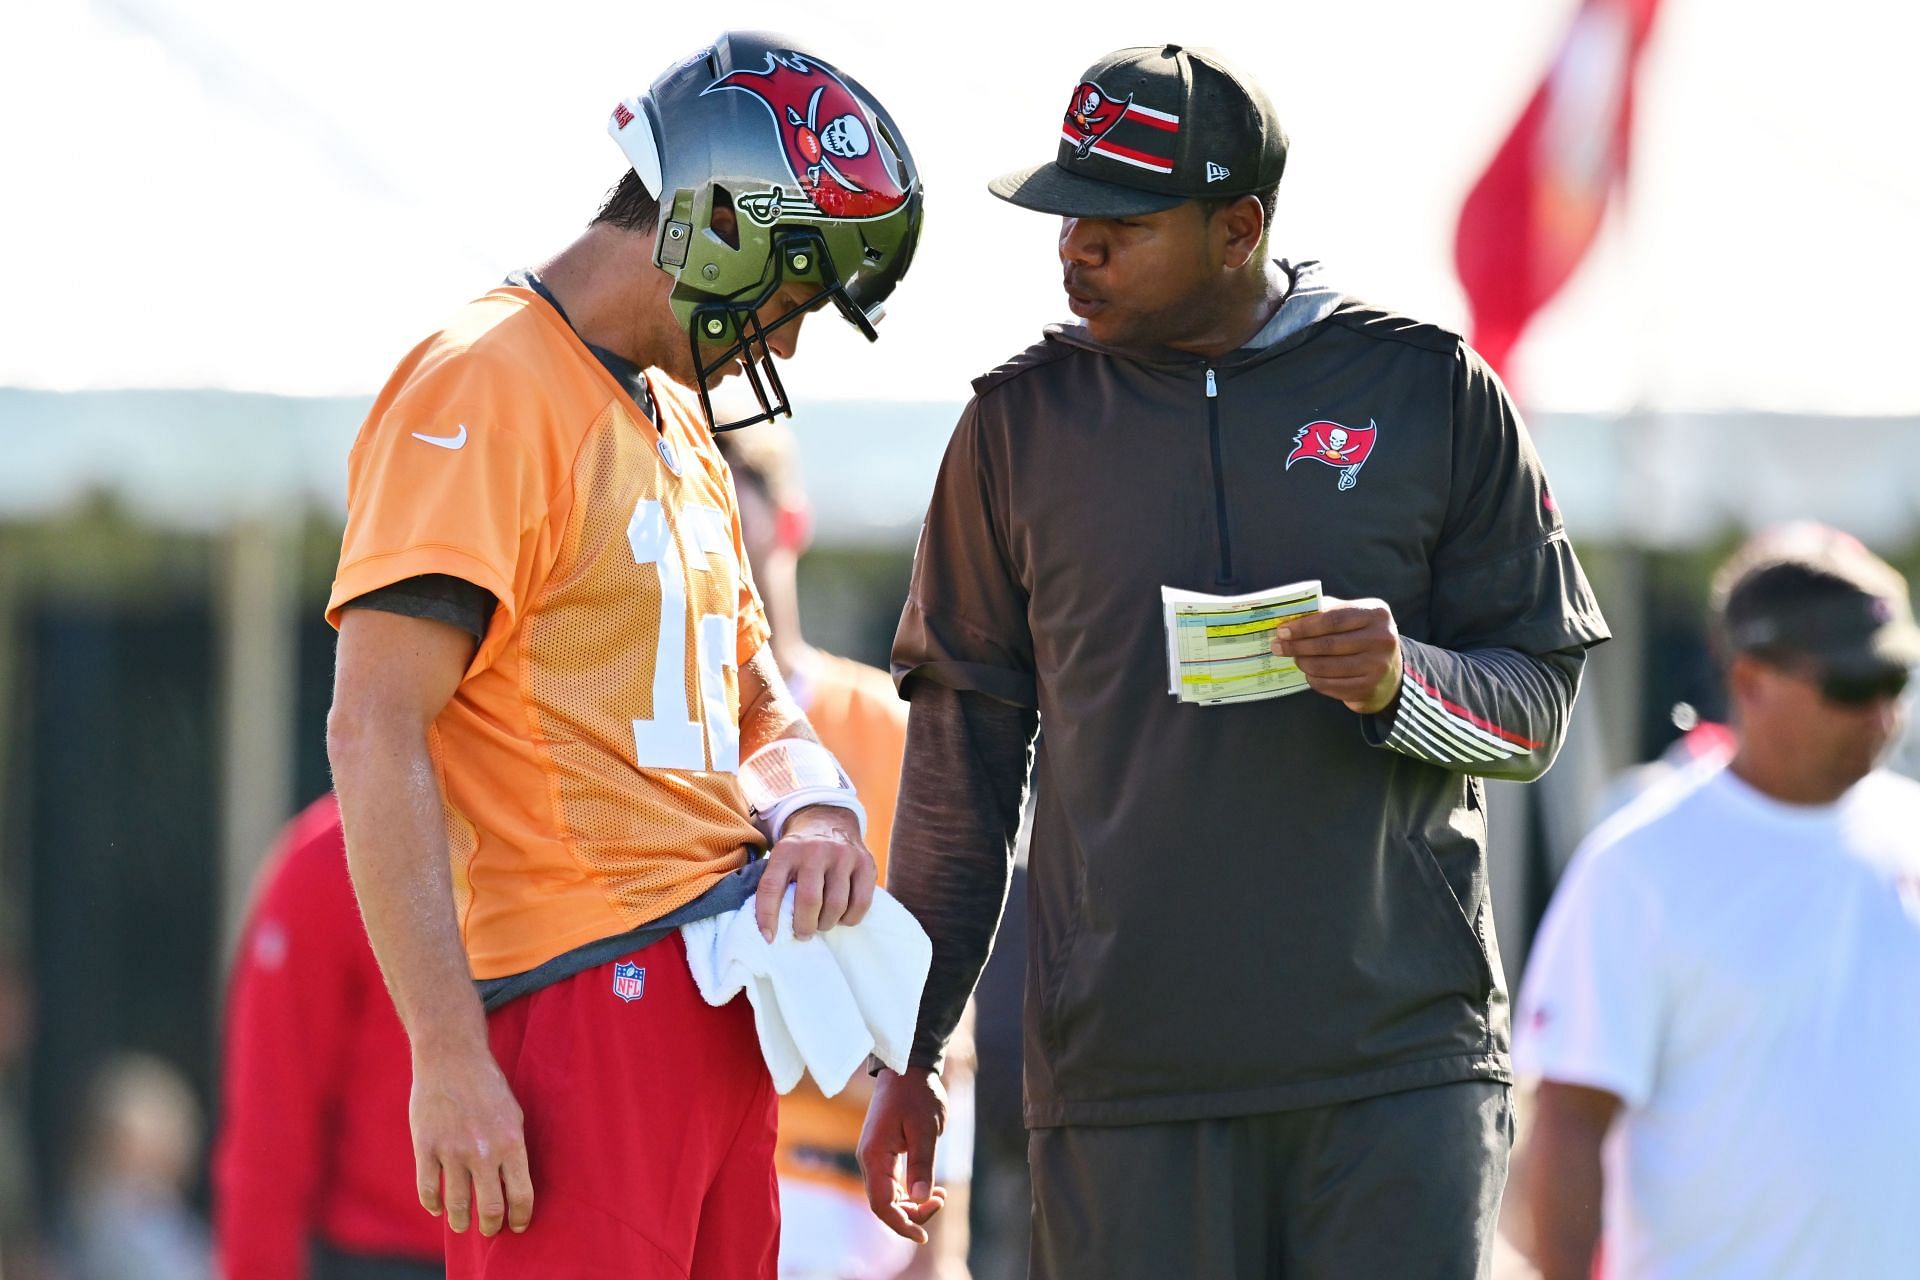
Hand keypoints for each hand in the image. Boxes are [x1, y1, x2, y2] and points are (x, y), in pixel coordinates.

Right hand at [409, 1044, 533, 1236]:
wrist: (452, 1058)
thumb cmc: (488, 1087)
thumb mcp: (513, 1116)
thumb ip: (511, 1151)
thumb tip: (510, 1185)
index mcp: (511, 1142)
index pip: (521, 1195)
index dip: (520, 1217)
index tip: (517, 1226)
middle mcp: (483, 1151)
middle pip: (490, 1207)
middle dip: (491, 1226)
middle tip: (489, 1229)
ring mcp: (452, 1150)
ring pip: (457, 1205)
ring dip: (461, 1221)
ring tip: (463, 1224)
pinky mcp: (426, 1146)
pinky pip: (428, 1189)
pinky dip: (433, 1204)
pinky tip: (438, 1207)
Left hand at [756, 804, 877, 941]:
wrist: (828, 820)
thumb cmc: (799, 854)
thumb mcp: (781, 859)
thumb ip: (775, 886)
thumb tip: (770, 932)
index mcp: (786, 850)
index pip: (771, 887)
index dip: (767, 917)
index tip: (769, 938)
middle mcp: (815, 850)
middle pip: (810, 900)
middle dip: (804, 927)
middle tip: (802, 933)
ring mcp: (843, 855)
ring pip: (836, 905)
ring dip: (826, 924)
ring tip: (821, 923)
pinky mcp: (865, 863)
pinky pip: (861, 903)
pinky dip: (849, 919)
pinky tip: (841, 916)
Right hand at [858, 1066, 948, 1242]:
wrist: (907, 1067)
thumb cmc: (916, 1094)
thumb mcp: (926, 1129)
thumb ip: (922, 1165)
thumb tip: (919, 1200)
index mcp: (875, 1156)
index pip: (882, 1204)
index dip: (901, 1224)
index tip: (923, 1236)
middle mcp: (870, 1160)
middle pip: (885, 1204)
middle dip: (912, 1214)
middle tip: (941, 1202)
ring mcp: (875, 1157)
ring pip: (890, 1196)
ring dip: (913, 1204)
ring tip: (941, 1196)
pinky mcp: (884, 1154)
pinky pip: (894, 1184)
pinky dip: (911, 1193)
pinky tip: (933, 1190)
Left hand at [1269, 595, 1402, 714]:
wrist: (1391, 673)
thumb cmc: (1364, 638)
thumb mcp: (1355, 617)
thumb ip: (1329, 611)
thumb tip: (1291, 614)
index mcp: (1376, 614)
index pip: (1333, 619)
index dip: (1304, 626)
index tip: (1282, 630)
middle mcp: (1381, 639)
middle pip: (1327, 644)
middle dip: (1297, 645)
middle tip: (1278, 646)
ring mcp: (1377, 666)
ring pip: (1326, 666)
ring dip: (1303, 662)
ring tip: (1295, 658)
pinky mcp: (1368, 688)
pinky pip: (1329, 685)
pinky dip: (1313, 679)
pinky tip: (1309, 673)